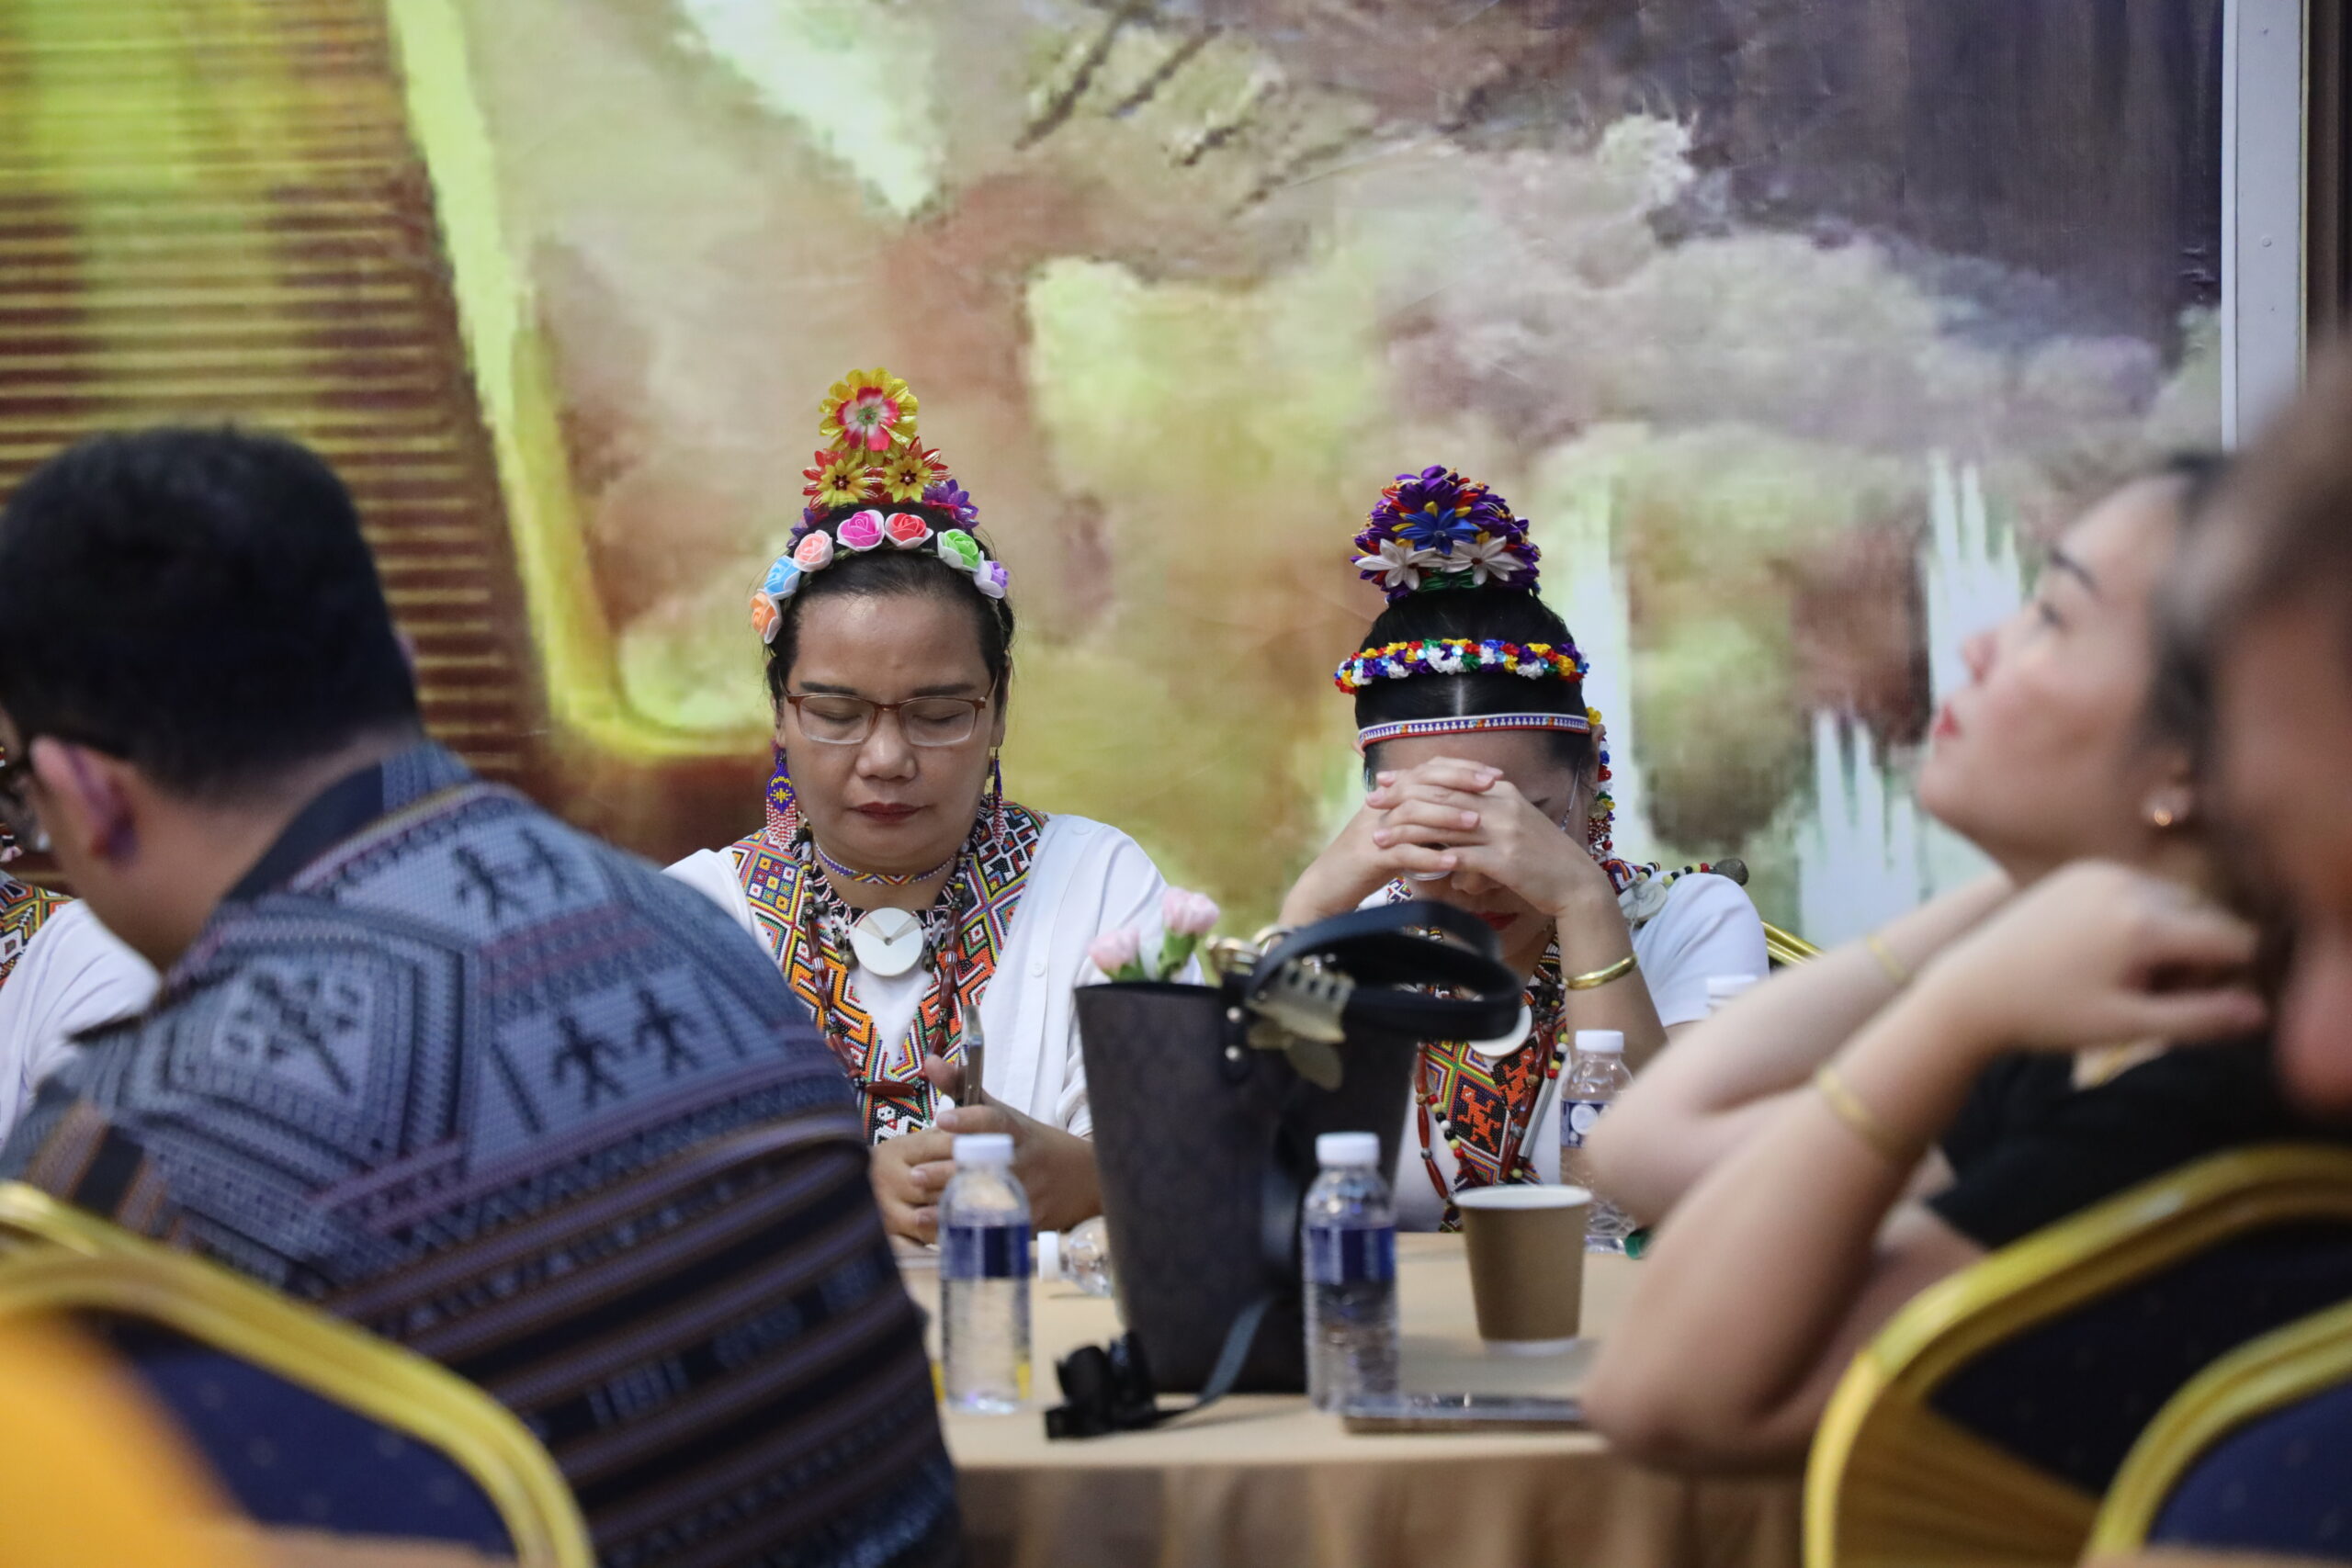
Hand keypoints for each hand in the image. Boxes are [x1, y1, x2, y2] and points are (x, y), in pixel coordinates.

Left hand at [860, 1055, 1100, 1238]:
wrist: (1083, 1179)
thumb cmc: (1030, 1142)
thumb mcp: (1003, 1112)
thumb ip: (963, 1088)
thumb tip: (928, 1061)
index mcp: (1017, 1130)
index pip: (995, 1120)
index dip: (970, 1120)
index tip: (943, 1120)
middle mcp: (1024, 1160)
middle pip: (985, 1166)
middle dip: (949, 1173)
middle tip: (916, 1175)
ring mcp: (1028, 1192)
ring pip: (986, 1201)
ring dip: (952, 1206)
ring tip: (919, 1209)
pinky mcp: (1029, 1220)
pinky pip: (994, 1227)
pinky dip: (967, 1230)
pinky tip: (940, 1231)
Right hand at [1278, 757, 1500, 924]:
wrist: (1328, 886)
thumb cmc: (1369, 861)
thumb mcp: (1400, 833)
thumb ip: (1424, 819)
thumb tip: (1465, 810)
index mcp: (1390, 795)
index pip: (1428, 769)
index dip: (1461, 768)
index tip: (1493, 775)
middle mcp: (1382, 805)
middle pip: (1423, 783)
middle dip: (1460, 783)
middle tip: (1492, 786)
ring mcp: (1373, 828)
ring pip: (1413, 813)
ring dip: (1447, 817)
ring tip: (1477, 824)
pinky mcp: (1368, 857)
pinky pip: (1402, 852)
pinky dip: (1428, 856)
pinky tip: (1452, 861)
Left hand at [1366, 760, 1614, 918]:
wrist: (1576, 882)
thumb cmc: (1540, 857)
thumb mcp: (1514, 823)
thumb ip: (1483, 812)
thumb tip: (1450, 811)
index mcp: (1500, 790)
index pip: (1449, 777)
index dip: (1414, 778)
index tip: (1385, 782)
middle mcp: (1500, 804)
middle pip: (1440, 795)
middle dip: (1401, 798)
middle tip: (1370, 803)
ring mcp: (1503, 831)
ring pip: (1443, 824)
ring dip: (1407, 831)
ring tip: (1379, 837)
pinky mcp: (1504, 860)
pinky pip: (1460, 855)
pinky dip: (1432, 858)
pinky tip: (1409, 865)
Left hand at [1914, 862, 2267, 1054]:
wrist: (1971, 989)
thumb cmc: (2048, 1016)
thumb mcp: (2127, 1027)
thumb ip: (2201, 1019)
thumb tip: (2262, 1010)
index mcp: (2143, 922)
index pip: (2233, 938)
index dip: (2233, 976)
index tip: (2198, 1002)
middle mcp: (2127, 882)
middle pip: (2207, 917)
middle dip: (2200, 957)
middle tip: (2153, 995)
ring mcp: (2102, 870)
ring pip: (2176, 902)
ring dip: (2173, 937)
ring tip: (2127, 977)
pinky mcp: (2083, 869)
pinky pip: (2140, 890)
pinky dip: (2143, 918)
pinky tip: (2106, 954)